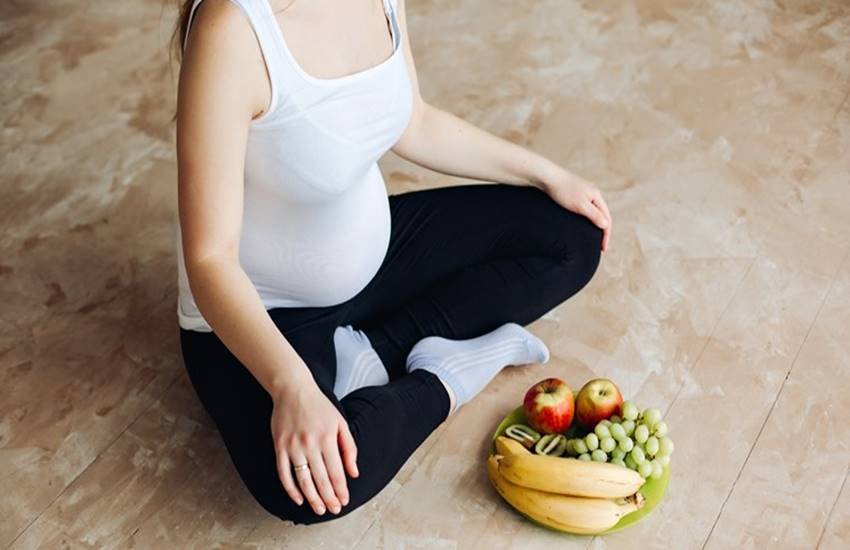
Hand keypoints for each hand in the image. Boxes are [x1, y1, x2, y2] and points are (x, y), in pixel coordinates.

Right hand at [271, 378, 358, 515]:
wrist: (293, 390)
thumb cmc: (319, 406)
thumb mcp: (340, 423)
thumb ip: (349, 448)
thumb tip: (354, 473)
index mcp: (327, 438)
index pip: (336, 472)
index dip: (341, 490)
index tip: (344, 502)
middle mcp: (310, 444)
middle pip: (321, 479)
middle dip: (329, 498)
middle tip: (334, 511)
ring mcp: (293, 446)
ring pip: (303, 480)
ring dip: (312, 498)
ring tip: (319, 510)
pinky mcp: (279, 447)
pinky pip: (284, 473)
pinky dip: (290, 489)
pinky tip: (298, 499)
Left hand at [543, 170, 611, 252]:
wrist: (547, 177)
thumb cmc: (563, 191)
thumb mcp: (580, 205)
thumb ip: (594, 215)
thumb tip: (606, 225)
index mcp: (597, 196)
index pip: (607, 218)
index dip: (606, 234)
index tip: (603, 248)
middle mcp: (592, 193)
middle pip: (602, 215)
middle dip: (602, 230)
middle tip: (600, 245)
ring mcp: (583, 193)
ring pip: (593, 212)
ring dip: (594, 224)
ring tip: (592, 237)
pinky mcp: (573, 194)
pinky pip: (584, 209)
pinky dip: (586, 218)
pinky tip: (580, 224)